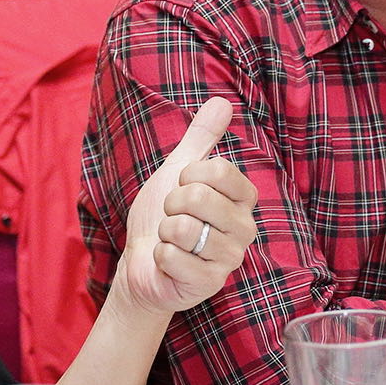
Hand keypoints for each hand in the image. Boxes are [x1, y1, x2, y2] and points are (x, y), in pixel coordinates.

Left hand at [115, 97, 259, 316]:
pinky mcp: (209, 282)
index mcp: (241, 199)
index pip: (221, 170)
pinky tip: (167, 260)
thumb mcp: (178, 171)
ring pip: (184, 228)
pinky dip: (159, 255)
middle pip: (200, 196)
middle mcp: (243, 228)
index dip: (189, 174)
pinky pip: (173, 256)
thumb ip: (202, 139)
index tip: (183, 185)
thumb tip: (222, 102)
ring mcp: (229, 257)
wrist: (142, 263)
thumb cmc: (163, 216)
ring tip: (170, 238)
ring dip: (164, 230)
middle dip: (171, 203)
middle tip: (171, 215)